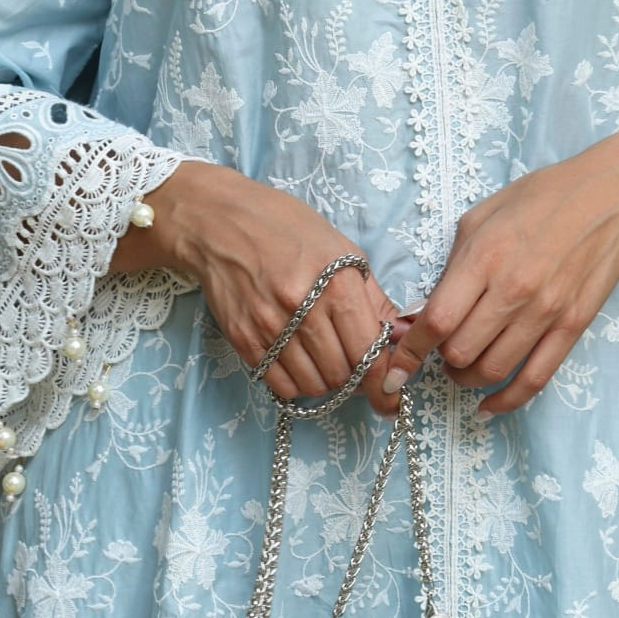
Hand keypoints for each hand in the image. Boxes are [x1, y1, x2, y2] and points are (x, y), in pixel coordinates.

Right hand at [111, 161, 401, 415]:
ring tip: (324, 359)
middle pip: (341, 374)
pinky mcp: (243, 339)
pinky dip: (296, 383)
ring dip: (325, 382)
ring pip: (312, 385)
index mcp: (336, 283)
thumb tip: (400, 335)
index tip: (388, 396)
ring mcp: (270, 327)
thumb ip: (372, 296)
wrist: (219, 221)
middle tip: (351, 364)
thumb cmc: (285, 226)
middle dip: (353, 378)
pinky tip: (298, 362)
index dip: (382, 380)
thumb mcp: (339, 248)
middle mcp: (304, 309)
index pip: (369, 352)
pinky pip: (279, 384)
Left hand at [383, 130, 618, 417]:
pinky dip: (506, 401)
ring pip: (492, 370)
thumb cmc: (539, 198)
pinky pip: (535, 380)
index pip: (436, 320)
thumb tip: (421, 313)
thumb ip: (450, 268)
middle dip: (439, 359)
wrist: (607, 197)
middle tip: (438, 351)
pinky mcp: (572, 328)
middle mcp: (514, 290)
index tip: (397, 364)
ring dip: (467, 378)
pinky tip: (489, 405)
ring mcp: (546, 312)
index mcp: (485, 257)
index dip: (410, 350)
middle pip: (460, 351)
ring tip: (462, 367)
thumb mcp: (480, 218)